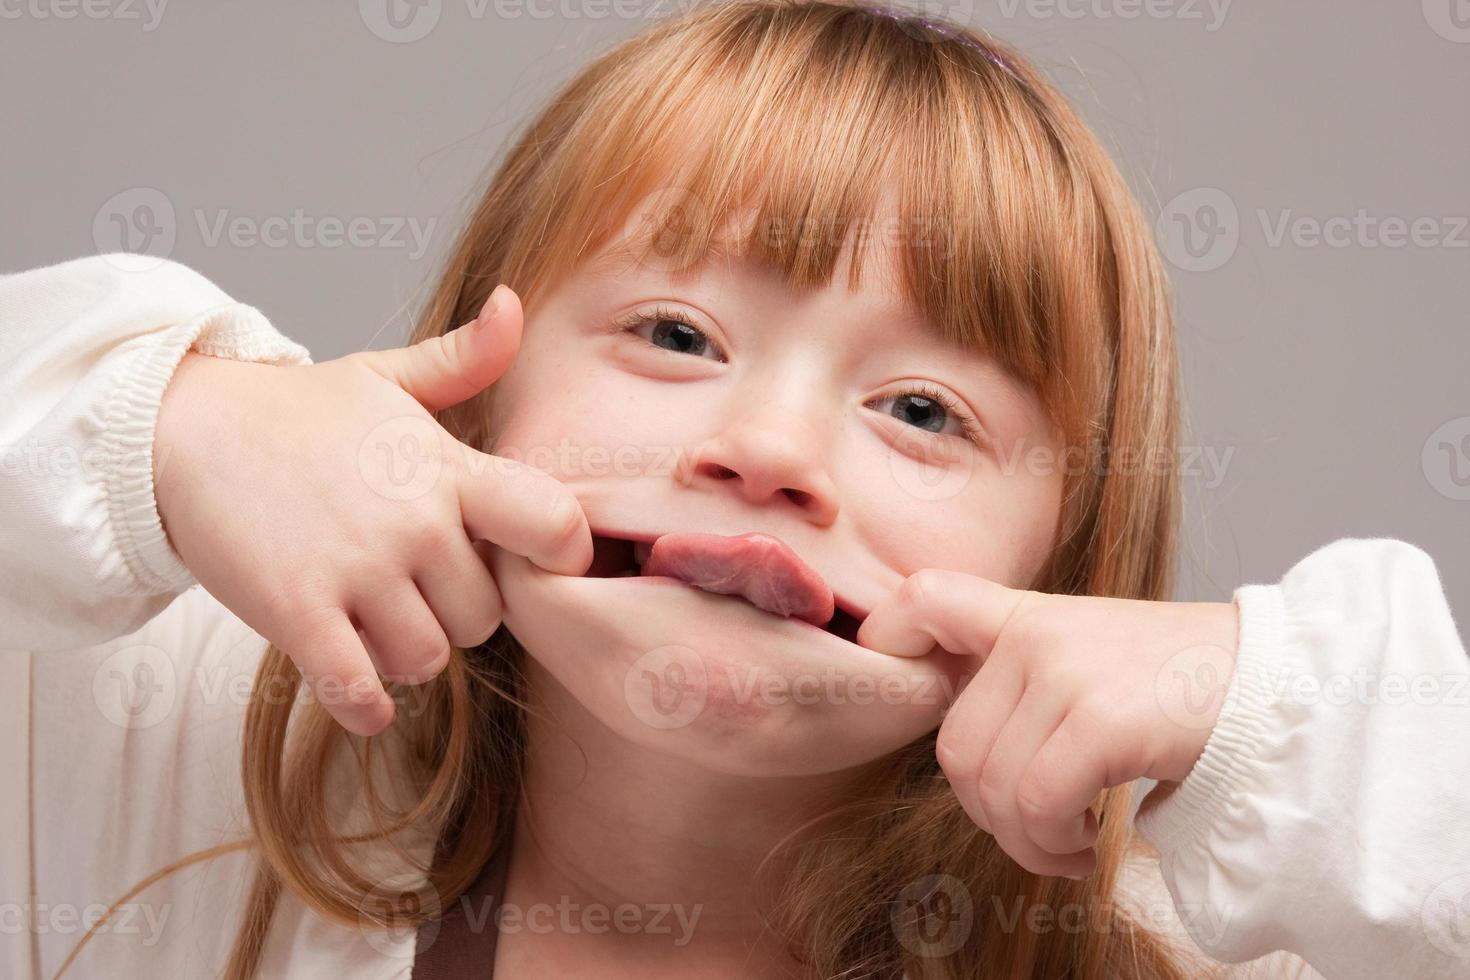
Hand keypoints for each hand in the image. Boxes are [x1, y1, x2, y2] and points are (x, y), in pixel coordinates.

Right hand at [153, 285, 591, 736]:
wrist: (184, 428)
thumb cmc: (298, 412)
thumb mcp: (385, 376)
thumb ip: (462, 359)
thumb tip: (515, 305)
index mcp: (445, 467)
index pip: (553, 523)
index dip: (560, 556)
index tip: (535, 563)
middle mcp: (414, 520)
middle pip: (486, 615)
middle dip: (458, 614)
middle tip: (421, 593)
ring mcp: (357, 568)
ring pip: (428, 657)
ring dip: (406, 653)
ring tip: (377, 623)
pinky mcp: (298, 610)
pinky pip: (359, 688)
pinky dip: (365, 704)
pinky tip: (360, 688)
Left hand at [857, 570, 1239, 877]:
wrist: (1284, 691)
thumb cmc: (1184, 690)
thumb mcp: (1093, 657)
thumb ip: (1025, 677)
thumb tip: (965, 752)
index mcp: (1029, 615)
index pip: (927, 597)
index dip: (889, 635)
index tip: (895, 677)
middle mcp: (1037, 635)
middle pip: (954, 747)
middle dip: (989, 813)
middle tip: (1040, 831)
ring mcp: (1066, 672)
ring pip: (992, 788)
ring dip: (1026, 842)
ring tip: (1071, 844)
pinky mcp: (1100, 718)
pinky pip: (1035, 805)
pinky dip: (1054, 845)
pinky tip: (1088, 846)